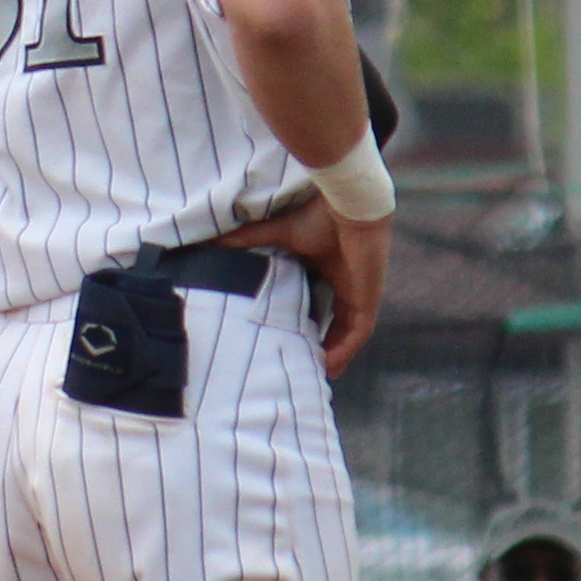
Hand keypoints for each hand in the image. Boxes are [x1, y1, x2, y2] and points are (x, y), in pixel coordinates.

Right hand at [213, 196, 386, 377]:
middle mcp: (345, 285)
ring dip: (332, 355)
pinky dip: (344, 351)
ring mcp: (359, 295)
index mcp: (328, 270)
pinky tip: (329, 367)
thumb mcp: (277, 234)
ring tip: (313, 375)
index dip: (304, 323)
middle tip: (298, 364)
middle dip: (319, 346)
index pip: (317, 304)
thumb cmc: (318, 215)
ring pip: (346, 335)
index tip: (284, 338)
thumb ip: (248, 241)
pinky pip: (357, 334)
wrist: (347, 205)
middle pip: (333, 325)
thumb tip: (213, 241)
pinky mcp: (367, 300)